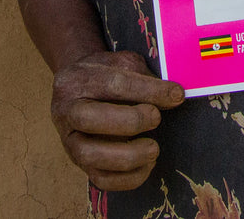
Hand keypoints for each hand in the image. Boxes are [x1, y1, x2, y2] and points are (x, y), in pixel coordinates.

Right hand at [49, 49, 184, 191]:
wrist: (76, 88)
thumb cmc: (105, 75)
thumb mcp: (123, 64)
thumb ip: (146, 78)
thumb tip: (174, 97)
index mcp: (77, 79)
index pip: (114, 84)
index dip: (149, 91)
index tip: (177, 95)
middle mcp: (66, 110)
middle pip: (91, 119)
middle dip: (130, 121)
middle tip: (156, 118)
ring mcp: (69, 140)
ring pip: (89, 155)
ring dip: (128, 155)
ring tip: (153, 148)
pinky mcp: (79, 164)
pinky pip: (100, 180)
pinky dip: (127, 179)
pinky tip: (147, 164)